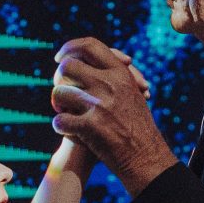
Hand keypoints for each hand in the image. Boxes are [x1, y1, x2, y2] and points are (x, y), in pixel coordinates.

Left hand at [51, 39, 176, 195]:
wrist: (145, 156)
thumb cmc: (137, 126)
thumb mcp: (131, 93)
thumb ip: (113, 76)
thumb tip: (87, 60)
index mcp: (120, 73)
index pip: (90, 46)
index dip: (70, 47)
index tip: (60, 57)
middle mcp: (109, 84)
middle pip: (67, 67)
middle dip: (60, 79)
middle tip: (62, 91)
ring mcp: (99, 105)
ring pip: (59, 93)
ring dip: (58, 104)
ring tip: (63, 111)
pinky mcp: (90, 126)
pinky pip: (60, 120)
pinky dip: (61, 126)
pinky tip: (67, 129)